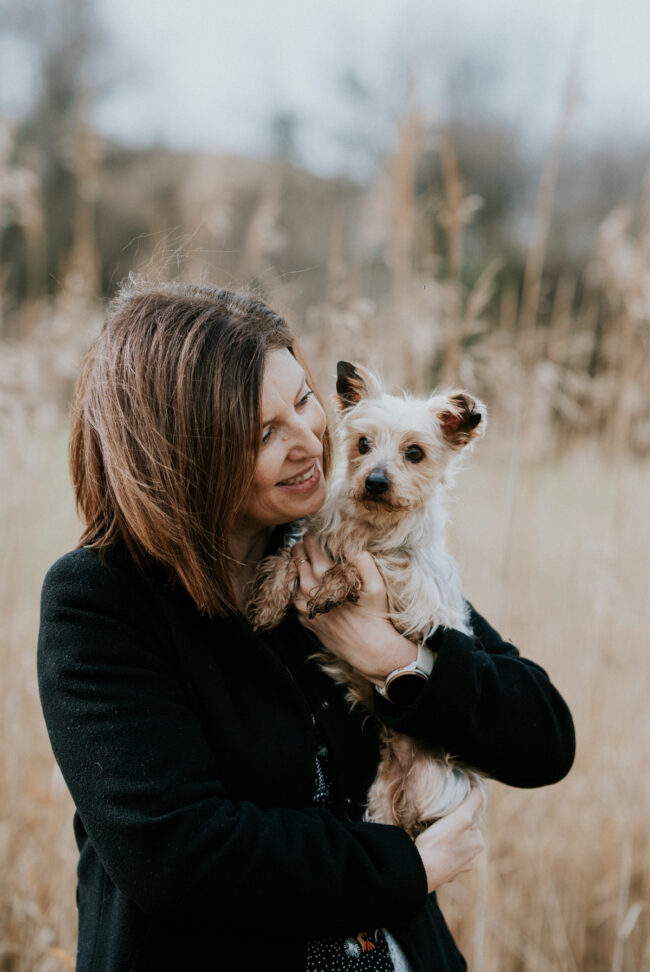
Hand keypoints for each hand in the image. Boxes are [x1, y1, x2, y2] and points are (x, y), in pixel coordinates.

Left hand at [291, 536, 416, 686]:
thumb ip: (364, 562)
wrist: (369, 649)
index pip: (311, 551)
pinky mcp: (305, 620)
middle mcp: (311, 592)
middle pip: (298, 563)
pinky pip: (293, 598)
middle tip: (302, 542)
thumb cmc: (375, 616)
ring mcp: (305, 607)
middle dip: (299, 550)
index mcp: (326, 579)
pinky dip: (295, 587)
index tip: (311, 533)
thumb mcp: (377, 587)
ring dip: (295, 568)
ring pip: (292, 580)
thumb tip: (352, 546)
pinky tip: (302, 583)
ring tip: (300, 559)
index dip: (311, 539)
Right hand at [414, 787, 484, 892]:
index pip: (471, 822)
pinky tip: (428, 851)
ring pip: (452, 849)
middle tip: (437, 825)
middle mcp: (471, 858)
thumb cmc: (439, 843)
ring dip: (444, 844)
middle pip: (462, 836)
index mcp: (477, 843)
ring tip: (431, 837)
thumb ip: (472, 802)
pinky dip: (437, 855)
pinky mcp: (444, 876)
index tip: (446, 815)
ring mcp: (458, 869)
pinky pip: (442, 860)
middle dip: (451, 830)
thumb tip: (480, 789)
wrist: (420, 870)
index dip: (458, 816)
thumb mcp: (460, 817)